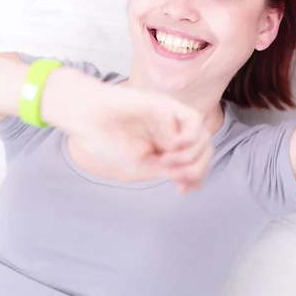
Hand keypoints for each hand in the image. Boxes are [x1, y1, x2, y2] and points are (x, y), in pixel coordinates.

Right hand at [66, 79, 212, 192]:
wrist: (90, 120)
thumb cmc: (111, 142)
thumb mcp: (144, 165)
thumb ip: (171, 171)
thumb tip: (195, 183)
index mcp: (168, 145)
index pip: (198, 159)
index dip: (196, 176)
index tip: (181, 190)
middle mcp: (174, 130)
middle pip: (205, 149)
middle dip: (197, 168)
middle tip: (176, 176)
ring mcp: (172, 117)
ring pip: (204, 135)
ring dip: (191, 155)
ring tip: (167, 160)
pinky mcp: (167, 105)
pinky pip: (193, 120)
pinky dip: (189, 137)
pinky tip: (171, 146)